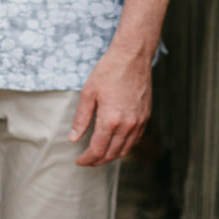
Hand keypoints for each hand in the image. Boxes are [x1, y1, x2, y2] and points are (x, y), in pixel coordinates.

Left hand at [69, 46, 152, 165]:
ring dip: (112, 156)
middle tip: (87, 160)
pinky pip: (135, 140)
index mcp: (111, 120)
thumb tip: (73, 138)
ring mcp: (139, 122)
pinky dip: (124, 147)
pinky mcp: (145, 117)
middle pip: (112, 153)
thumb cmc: (108, 71)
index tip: (79, 161)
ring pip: (125, 149)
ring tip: (99, 155)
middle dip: (98, 160)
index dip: (87, 159)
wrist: (132, 56)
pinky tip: (115, 144)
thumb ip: (81, 119)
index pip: (98, 150)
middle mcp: (127, 125)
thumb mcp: (88, 93)